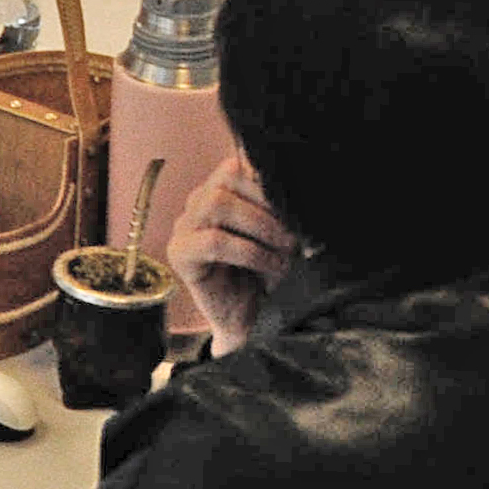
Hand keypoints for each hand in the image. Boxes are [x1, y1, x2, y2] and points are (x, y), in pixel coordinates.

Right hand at [165, 152, 298, 357]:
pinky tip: (270, 267)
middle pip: (228, 176)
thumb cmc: (269, 277)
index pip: (238, 165)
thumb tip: (308, 195)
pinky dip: (250, 252)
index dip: (268, 179)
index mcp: (221, 192)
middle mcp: (198, 203)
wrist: (254, 323)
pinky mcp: (180, 255)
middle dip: (269, 203)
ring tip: (286, 251)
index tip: (299, 206)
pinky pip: (213, 241)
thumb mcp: (281, 239)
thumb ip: (282, 213)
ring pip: (217, 203)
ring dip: (261, 226)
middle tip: (296, 234)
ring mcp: (185, 227)